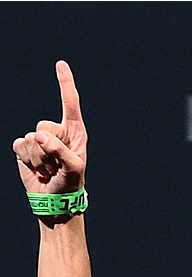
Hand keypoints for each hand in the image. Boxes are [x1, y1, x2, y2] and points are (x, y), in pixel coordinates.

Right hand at [13, 61, 86, 194]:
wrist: (54, 200)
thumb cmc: (70, 184)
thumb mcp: (73, 168)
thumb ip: (59, 150)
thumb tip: (39, 136)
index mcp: (74, 132)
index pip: (70, 103)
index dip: (65, 83)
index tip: (60, 64)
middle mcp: (57, 132)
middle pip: (43, 125)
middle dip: (47, 149)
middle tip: (56, 166)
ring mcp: (40, 139)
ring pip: (30, 139)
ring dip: (38, 159)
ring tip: (49, 170)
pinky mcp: (26, 148)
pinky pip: (19, 145)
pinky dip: (27, 160)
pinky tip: (37, 169)